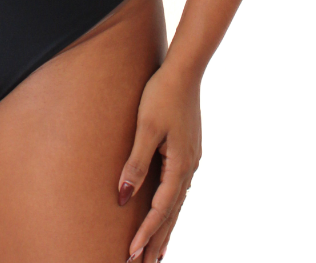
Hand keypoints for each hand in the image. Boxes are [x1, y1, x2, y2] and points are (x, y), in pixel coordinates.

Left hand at [118, 63, 201, 261]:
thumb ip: (136, 163)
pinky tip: (167, 215)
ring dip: (165, 228)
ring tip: (155, 253)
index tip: (131, 255)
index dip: (145, 233)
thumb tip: (123, 197)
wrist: (185, 70)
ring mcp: (191, 160)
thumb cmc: (161, 94)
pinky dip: (171, 209)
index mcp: (180, 165)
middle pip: (172, 214)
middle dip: (157, 241)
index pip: (160, 210)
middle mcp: (189, 168)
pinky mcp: (188, 152)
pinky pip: (179, 190)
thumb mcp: (145, 127)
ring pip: (177, 204)